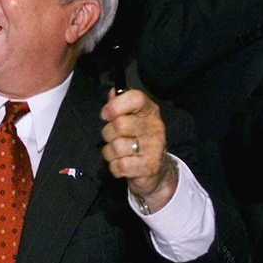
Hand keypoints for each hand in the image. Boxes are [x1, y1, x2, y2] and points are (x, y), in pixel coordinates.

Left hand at [100, 89, 177, 211]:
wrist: (157, 170)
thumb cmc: (138, 140)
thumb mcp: (131, 119)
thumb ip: (120, 105)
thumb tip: (112, 92)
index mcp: (150, 111)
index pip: (136, 98)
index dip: (115, 105)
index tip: (105, 115)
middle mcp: (156, 127)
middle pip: (120, 124)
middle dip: (108, 133)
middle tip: (112, 138)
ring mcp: (155, 147)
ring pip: (117, 147)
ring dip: (109, 152)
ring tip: (116, 153)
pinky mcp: (150, 167)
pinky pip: (120, 165)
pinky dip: (114, 167)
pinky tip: (120, 164)